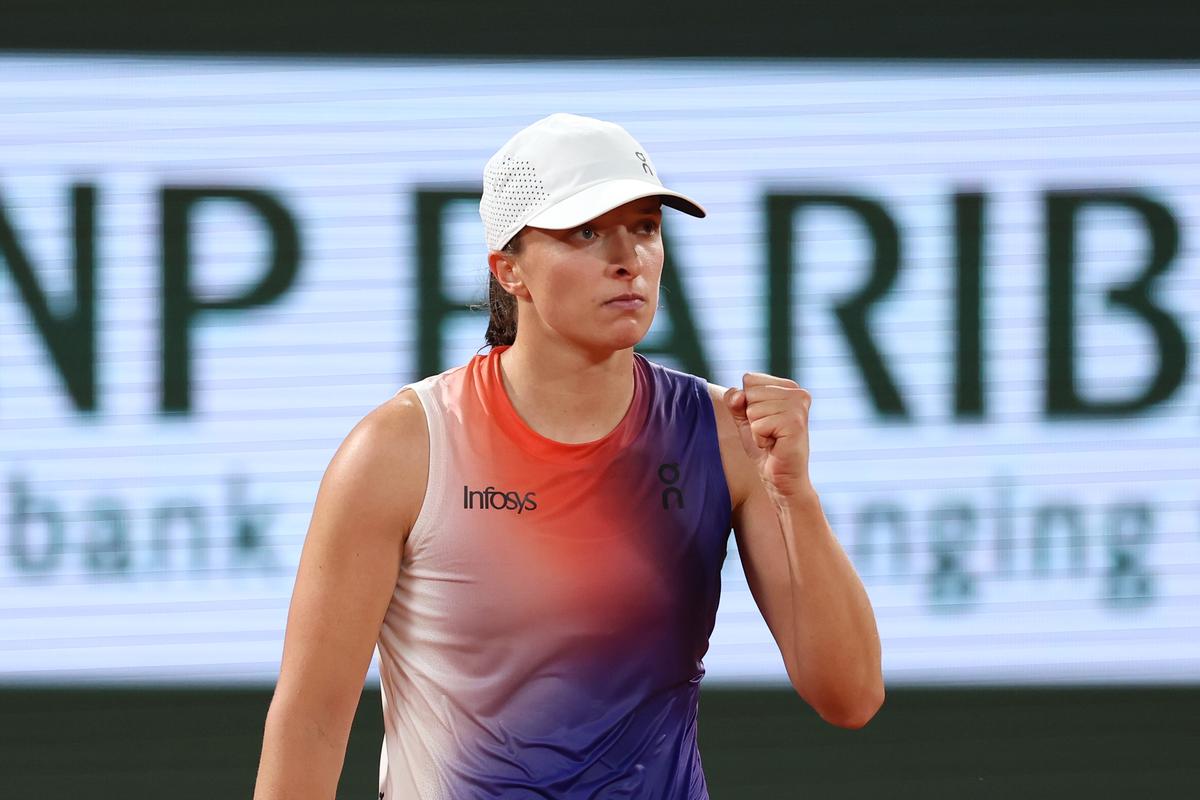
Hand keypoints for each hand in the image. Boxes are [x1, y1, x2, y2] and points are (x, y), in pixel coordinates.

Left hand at [724, 373, 813, 502]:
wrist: (781, 478)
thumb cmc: (764, 447)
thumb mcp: (744, 419)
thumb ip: (736, 401)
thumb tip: (738, 395)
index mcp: (789, 386)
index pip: (750, 379)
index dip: (747, 404)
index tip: (765, 420)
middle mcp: (798, 392)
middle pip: (750, 394)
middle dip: (752, 418)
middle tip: (769, 433)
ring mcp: (799, 407)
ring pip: (753, 410)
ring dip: (756, 430)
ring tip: (772, 439)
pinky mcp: (795, 424)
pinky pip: (758, 425)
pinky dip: (760, 440)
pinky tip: (775, 446)